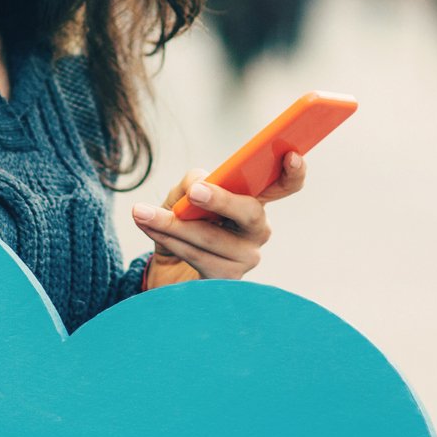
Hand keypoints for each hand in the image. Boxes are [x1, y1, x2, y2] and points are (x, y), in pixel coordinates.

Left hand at [130, 151, 306, 285]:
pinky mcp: (225, 280)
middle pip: (250, 213)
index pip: (285, 186)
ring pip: (213, 237)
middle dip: (221, 201)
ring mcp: (245, 258)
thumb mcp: (182, 195)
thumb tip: (199, 184)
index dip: (293, 173)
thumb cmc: (182, 223)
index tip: (292, 156)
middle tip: (195, 192)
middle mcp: (257, 230)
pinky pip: (198, 257)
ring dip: (173, 224)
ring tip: (143, 212)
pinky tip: (150, 227)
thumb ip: (192, 182)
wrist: (165, 268)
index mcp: (253, 201)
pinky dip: (169, 239)